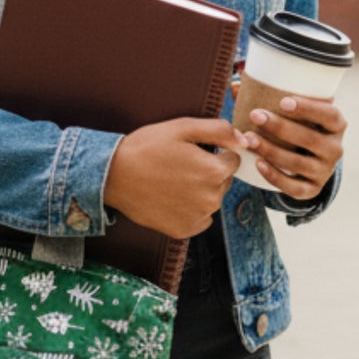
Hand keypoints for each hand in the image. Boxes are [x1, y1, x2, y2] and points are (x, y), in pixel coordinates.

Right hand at [104, 116, 251, 239]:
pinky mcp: (184, 230)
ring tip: (172, 180)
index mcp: (214, 171)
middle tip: (179, 164)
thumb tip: (244, 139)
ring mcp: (198, 217)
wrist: (113, 176)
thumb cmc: (147, 147)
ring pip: (211, 199)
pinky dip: (190, 209)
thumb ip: (219, 130)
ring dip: (200, 190)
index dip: (214, 152)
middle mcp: (211, 198)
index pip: (232, 160)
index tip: (193, 151)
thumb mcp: (183, 127)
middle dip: (208, 171)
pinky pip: (200, 218)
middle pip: (223, 181)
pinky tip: (171, 197)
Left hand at [243, 96, 345, 202]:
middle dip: (280, 127)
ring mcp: (325, 171)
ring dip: (271, 150)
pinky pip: (294, 187)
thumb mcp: (294, 112)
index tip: (283, 101)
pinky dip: (275, 176)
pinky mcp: (312, 189)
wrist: (308, 159)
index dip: (309, 108)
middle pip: (311, 139)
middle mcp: (335, 149)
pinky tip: (258, 163)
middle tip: (255, 115)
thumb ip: (270, 95)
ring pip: (298, 163)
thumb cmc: (298, 125)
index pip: (330, 115)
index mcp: (337, 124)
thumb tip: (236, 85)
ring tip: (248, 139)